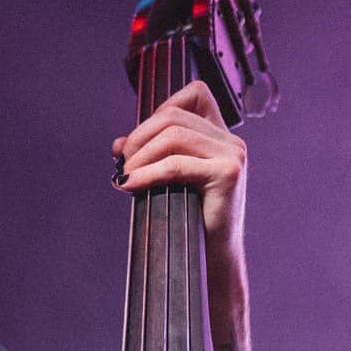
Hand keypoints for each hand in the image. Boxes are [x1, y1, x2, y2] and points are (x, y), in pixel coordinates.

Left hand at [111, 80, 248, 258]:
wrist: (211, 257)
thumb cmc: (189, 220)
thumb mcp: (166, 179)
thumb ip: (148, 156)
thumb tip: (118, 145)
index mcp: (220, 135)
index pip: (194, 93)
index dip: (161, 109)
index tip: (141, 140)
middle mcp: (230, 140)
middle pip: (174, 116)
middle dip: (140, 137)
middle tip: (122, 163)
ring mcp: (232, 154)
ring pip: (173, 136)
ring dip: (140, 155)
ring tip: (125, 175)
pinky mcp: (227, 173)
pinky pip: (176, 164)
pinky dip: (147, 173)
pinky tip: (130, 185)